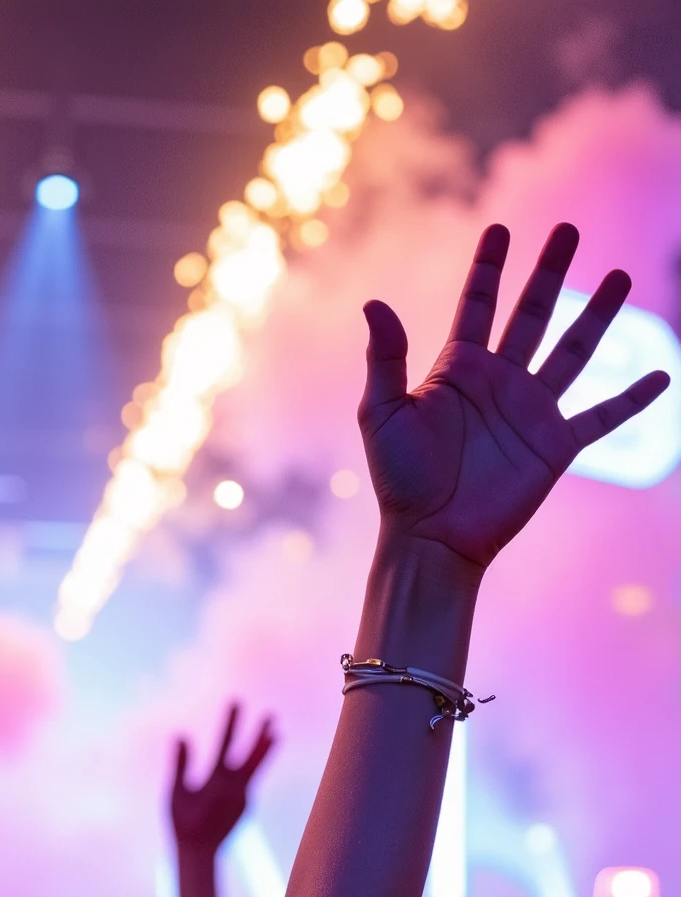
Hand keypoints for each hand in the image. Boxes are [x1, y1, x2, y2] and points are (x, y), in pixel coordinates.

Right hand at [170, 706, 275, 855]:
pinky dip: (249, 770)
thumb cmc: (182, 823)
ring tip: (276, 732)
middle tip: (271, 715)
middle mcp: (235, 789)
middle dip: (260, 735)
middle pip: (251, 756)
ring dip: (264, 749)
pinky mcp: (247, 805)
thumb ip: (180, 764)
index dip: (231, 722)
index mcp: (215, 783)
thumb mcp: (175, 793)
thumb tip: (181, 735)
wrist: (200, 854)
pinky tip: (242, 768)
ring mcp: (245, 798)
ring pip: (256, 768)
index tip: (236, 701)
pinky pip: (249, 782)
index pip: (225, 744)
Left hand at [360, 222, 668, 570]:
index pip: (476, 306)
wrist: (431, 536)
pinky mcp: (555, 445)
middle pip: (532, 314)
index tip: (499, 229)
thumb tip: (374, 302)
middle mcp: (499, 383)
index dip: (489, 269)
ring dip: (597, 315)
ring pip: (572, 351)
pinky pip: (602, 417)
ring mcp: (531, 412)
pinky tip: (662, 375)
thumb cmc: (399, 480)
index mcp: (458, 370)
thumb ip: (385, 358)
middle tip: (568, 229)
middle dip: (549, 272)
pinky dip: (632, 399)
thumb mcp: (382, 413)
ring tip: (619, 275)